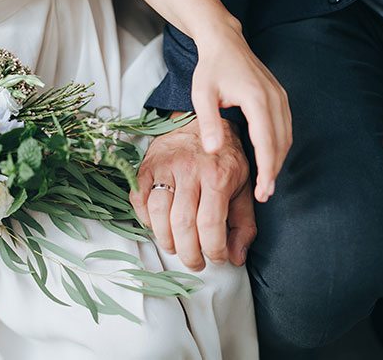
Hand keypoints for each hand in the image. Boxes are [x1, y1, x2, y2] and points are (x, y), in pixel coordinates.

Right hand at [130, 117, 256, 270]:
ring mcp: (165, 166)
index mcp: (218, 176)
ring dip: (165, 239)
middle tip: (194, 262)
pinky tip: (157, 224)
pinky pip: (138, 198)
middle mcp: (190, 170)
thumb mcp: (243, 186)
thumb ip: (244, 223)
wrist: (203, 121)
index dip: (213, 250)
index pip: (211, 225)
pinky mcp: (147, 165)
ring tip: (175, 246)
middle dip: (188, 253)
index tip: (217, 258)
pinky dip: (144, 218)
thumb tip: (237, 257)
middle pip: (183, 224)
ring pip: (158, 213)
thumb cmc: (224, 158)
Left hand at [192, 17, 291, 202]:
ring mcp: (280, 96)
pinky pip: (285, 127)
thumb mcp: (202, 94)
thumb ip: (208, 122)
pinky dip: (279, 146)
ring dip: (279, 160)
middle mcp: (274, 98)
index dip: (267, 169)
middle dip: (274, 170)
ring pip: (286, 136)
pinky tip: (270, 159)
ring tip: (267, 183)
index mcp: (256, 98)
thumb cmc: (211, 68)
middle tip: (264, 194)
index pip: (266, 141)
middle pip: (281, 142)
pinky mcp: (280, 97)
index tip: (263, 190)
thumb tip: (213, 151)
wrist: (225, 42)